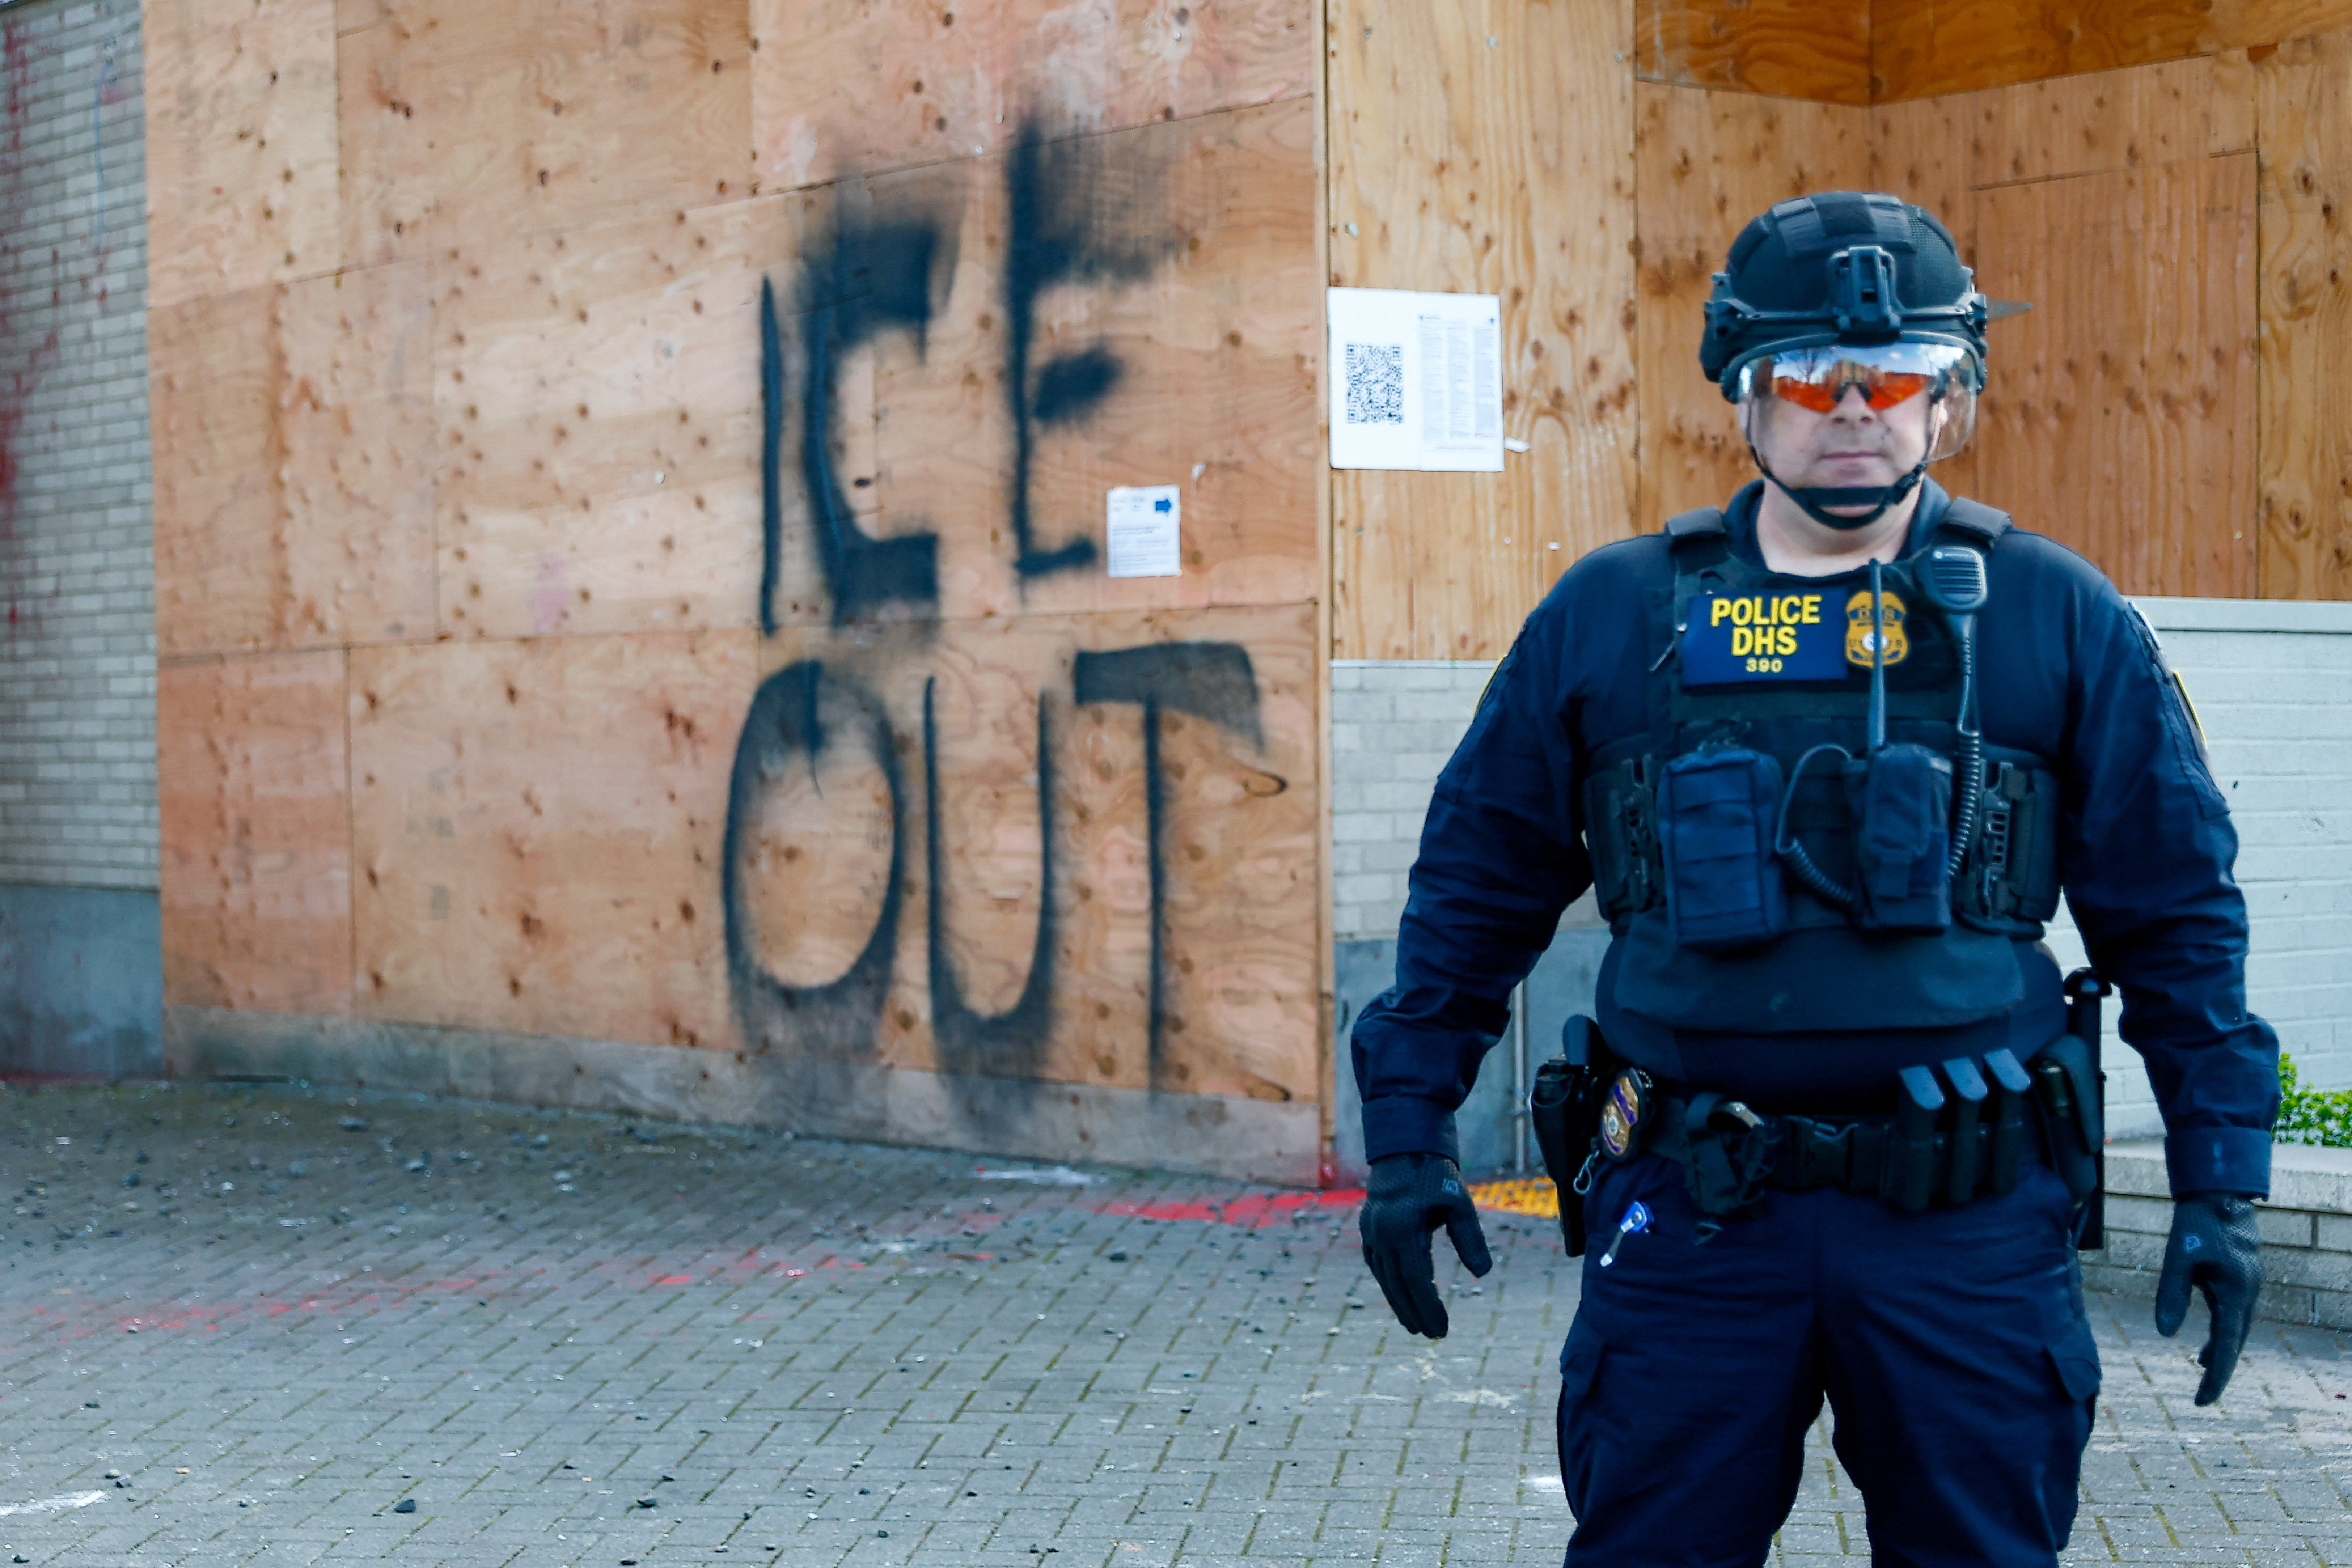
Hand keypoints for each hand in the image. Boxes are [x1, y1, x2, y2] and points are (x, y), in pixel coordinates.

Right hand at [1358, 1153, 1491, 1337]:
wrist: (1404, 1146)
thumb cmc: (1436, 1174)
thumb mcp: (1459, 1203)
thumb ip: (1470, 1238)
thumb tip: (1482, 1274)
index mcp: (1402, 1229)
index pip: (1418, 1281)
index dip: (1430, 1308)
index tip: (1443, 1330)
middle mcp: (1381, 1234)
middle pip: (1398, 1285)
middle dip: (1414, 1313)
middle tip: (1432, 1335)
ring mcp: (1371, 1232)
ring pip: (1384, 1277)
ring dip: (1399, 1303)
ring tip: (1415, 1325)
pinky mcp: (1369, 1228)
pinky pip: (1377, 1264)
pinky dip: (1388, 1283)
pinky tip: (1399, 1295)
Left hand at [2153, 1192, 2263, 1405]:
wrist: (2219, 1196)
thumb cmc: (2197, 1224)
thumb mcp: (2178, 1257)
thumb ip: (2171, 1294)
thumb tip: (2165, 1334)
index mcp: (2235, 1292)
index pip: (2226, 1345)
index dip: (2215, 1376)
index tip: (2202, 1401)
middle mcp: (2247, 1295)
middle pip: (2234, 1344)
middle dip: (2218, 1372)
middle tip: (2201, 1400)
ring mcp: (2247, 1289)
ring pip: (2235, 1332)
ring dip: (2219, 1354)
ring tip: (2200, 1375)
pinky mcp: (2240, 1283)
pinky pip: (2232, 1318)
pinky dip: (2220, 1336)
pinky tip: (2203, 1348)